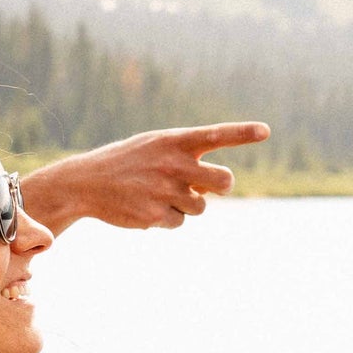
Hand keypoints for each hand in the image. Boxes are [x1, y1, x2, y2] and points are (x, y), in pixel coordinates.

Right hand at [26, 123, 269, 232]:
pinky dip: (167, 218)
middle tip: (203, 186)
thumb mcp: (155, 148)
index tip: (266, 131)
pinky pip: (179, 222)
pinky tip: (146, 208)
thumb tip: (213, 188)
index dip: (243, 133)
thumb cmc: (127, 163)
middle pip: (224, 182)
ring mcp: (166, 191)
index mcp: (175, 141)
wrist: (86, 182)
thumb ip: (186, 159)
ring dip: (186, 205)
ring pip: (200, 206)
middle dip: (219, 187)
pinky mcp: (156, 215)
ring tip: (159, 195)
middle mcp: (174, 164)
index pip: (217, 135)